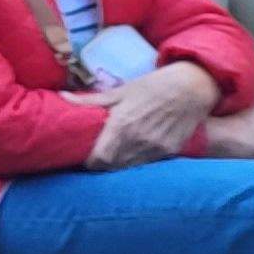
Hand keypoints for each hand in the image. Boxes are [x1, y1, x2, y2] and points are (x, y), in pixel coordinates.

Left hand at [69, 61, 216, 167]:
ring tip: (111, 158)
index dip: (89, 162)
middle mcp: (138, 140)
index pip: (100, 158)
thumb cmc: (152, 86)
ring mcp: (156, 148)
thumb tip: (62, 97)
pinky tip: (132, 154)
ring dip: (119, 165)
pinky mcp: (171, 151)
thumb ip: (90, 101)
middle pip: (113, 166)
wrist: (191, 88)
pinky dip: (137, 162)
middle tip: (94, 158)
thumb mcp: (120, 91)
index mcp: (122, 125)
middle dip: (101, 165)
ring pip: (130, 167)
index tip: (83, 158)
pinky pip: (148, 163)